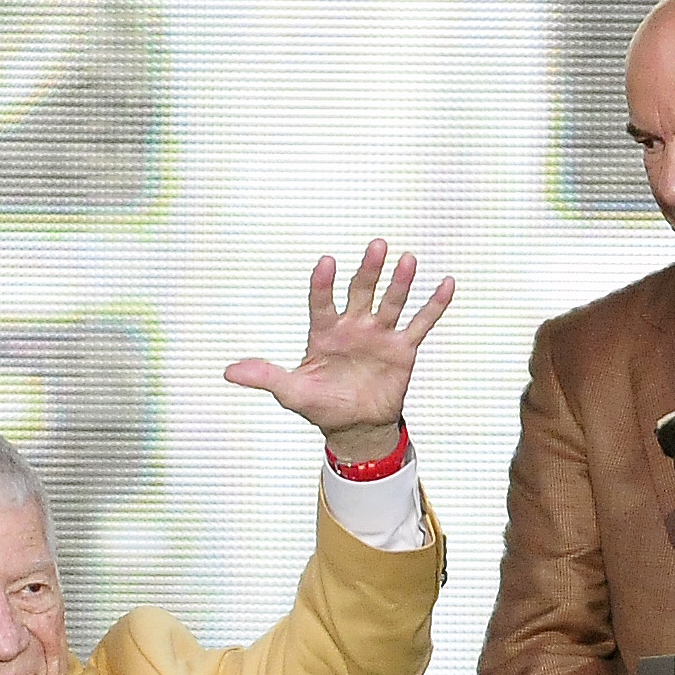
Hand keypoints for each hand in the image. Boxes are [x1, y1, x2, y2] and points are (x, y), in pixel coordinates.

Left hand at [224, 240, 456, 460]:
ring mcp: (379, 335)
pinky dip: (434, 305)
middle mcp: (353, 326)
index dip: (323, 284)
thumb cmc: (321, 405)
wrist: (355, 427)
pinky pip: (420, 323)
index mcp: (324, 333)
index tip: (326, 263)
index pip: (321, 302)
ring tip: (407, 260)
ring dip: (400, 282)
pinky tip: (445, 283)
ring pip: (391, 302)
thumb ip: (265, 377)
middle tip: (377, 247)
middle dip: (368, 270)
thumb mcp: (291, 392)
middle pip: (361, 291)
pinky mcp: (402, 349)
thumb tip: (229, 372)